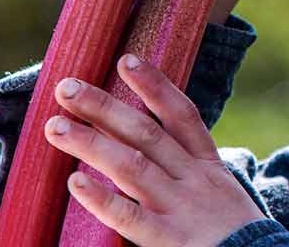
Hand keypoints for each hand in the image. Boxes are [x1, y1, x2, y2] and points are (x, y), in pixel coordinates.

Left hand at [45, 54, 265, 245]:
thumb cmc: (233, 231)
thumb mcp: (220, 190)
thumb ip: (190, 167)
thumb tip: (148, 142)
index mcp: (207, 164)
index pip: (182, 115)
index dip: (155, 85)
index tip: (126, 59)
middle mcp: (194, 178)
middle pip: (147, 133)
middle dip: (106, 107)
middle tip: (67, 87)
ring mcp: (181, 207)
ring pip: (133, 167)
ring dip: (92, 143)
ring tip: (56, 126)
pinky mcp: (169, 239)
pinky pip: (130, 216)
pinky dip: (102, 198)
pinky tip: (75, 182)